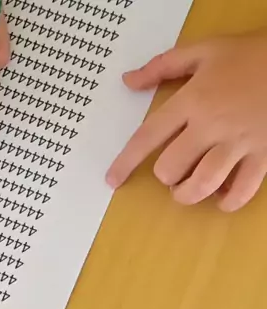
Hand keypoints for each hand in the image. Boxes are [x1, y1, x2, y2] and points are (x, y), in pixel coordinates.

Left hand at [107, 30, 266, 211]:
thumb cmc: (248, 55)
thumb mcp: (204, 50)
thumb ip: (163, 66)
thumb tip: (129, 81)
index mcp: (192, 100)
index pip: (148, 136)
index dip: (126, 161)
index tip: (112, 180)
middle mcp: (211, 125)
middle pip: (172, 167)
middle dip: (166, 175)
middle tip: (173, 171)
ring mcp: (238, 143)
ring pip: (202, 184)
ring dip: (189, 194)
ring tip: (189, 190)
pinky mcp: (263, 155)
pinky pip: (241, 191)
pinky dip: (228, 201)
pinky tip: (222, 197)